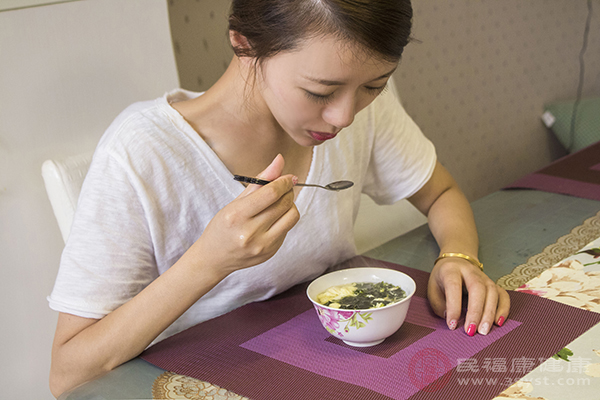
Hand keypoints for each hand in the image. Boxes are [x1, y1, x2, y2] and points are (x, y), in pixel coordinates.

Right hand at [188, 154, 299, 276]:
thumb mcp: (235, 202)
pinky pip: (287, 229)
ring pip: (292, 217)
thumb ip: (260, 181)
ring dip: (290, 205)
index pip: (271, 193)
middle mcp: (250, 232)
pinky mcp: (270, 253)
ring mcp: (262, 245)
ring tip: (279, 204)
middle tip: (283, 188)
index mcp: (237, 216)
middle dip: (288, 191)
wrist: (214, 258)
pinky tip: (272, 220)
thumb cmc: (223, 227)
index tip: (288, 177)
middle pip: (284, 204)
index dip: (284, 182)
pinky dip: (284, 220)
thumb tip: (280, 160)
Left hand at [427, 257, 509, 335]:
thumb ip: (440, 305)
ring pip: (492, 292)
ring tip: (483, 331)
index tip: (452, 325)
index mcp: (451, 270)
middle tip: (471, 331)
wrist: (455, 262)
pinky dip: (503, 309)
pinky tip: (498, 323)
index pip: (454, 286)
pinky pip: (503, 295)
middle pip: (477, 288)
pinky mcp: (494, 284)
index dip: (453, 307)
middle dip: (475, 312)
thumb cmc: (442, 279)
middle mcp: (470, 271)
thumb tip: (453, 322)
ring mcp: (484, 276)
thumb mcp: (433, 289)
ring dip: (489, 314)